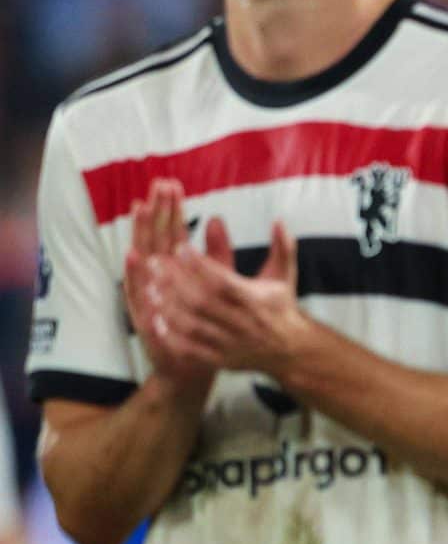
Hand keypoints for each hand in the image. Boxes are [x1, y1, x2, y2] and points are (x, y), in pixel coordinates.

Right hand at [123, 179, 215, 394]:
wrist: (196, 360)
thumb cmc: (209, 319)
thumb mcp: (219, 281)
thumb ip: (218, 251)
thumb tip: (217, 217)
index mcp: (177, 267)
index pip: (172, 231)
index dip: (172, 208)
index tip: (171, 183)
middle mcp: (159, 277)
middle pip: (156, 237)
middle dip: (157, 211)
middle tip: (158, 185)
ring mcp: (149, 294)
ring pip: (144, 259)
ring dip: (142, 233)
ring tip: (142, 208)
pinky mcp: (144, 314)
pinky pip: (136, 291)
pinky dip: (133, 273)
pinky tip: (132, 254)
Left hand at [137, 217, 305, 377]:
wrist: (290, 350)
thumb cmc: (281, 306)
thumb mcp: (284, 275)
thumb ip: (283, 247)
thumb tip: (278, 220)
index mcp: (255, 300)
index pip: (222, 281)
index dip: (199, 265)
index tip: (179, 247)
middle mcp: (242, 322)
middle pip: (201, 302)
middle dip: (175, 282)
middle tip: (154, 263)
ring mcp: (230, 343)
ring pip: (192, 325)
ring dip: (169, 307)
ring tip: (150, 289)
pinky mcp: (221, 359)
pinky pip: (191, 350)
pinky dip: (173, 336)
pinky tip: (157, 320)